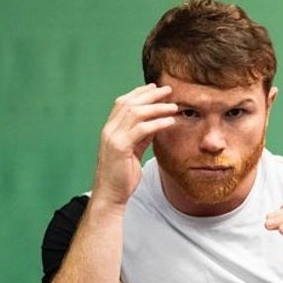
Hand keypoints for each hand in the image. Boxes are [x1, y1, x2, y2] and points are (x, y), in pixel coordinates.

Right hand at [92, 84, 177, 205]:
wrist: (111, 194)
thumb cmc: (123, 175)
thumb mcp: (134, 150)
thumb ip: (142, 136)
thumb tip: (156, 122)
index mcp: (110, 129)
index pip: (123, 103)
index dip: (139, 93)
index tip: (155, 88)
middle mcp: (109, 130)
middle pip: (129, 103)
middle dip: (149, 94)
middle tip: (168, 90)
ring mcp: (113, 138)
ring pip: (135, 113)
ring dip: (156, 107)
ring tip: (173, 106)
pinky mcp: (120, 147)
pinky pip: (141, 130)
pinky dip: (157, 123)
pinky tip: (170, 121)